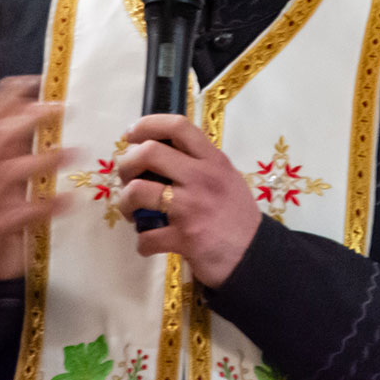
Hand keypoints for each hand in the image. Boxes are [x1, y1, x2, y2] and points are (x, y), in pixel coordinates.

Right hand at [0, 76, 70, 279]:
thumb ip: (13, 141)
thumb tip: (46, 105)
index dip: (6, 95)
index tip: (36, 81)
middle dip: (27, 118)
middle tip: (60, 108)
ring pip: (7, 174)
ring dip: (43, 159)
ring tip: (75, 152)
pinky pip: (19, 215)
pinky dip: (46, 206)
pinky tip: (69, 200)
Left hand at [113, 114, 263, 287]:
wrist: (254, 254)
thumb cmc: (235, 214)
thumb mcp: (225, 176)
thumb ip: (198, 162)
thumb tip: (157, 150)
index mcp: (212, 160)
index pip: (178, 126)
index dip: (147, 125)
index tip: (131, 135)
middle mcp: (201, 178)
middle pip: (148, 152)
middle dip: (126, 164)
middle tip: (127, 178)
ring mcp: (191, 208)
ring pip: (137, 191)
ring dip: (125, 203)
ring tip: (133, 212)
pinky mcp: (184, 238)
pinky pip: (145, 236)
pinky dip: (142, 243)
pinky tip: (150, 243)